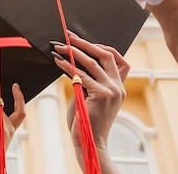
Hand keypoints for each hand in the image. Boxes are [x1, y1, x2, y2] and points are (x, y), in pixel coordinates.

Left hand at [52, 34, 128, 151]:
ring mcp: (111, 91)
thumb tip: (76, 60)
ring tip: (59, 47)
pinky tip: (57, 61)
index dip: (104, 48)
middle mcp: (118, 88)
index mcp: (119, 87)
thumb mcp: (92, 96)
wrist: (89, 142)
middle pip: (106, 55)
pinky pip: (81, 74)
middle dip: (86, 43)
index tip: (86, 42)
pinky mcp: (101, 95)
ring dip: (73, 52)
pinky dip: (67, 65)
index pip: (120, 60)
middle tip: (69, 36)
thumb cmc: (86, 120)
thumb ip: (91, 80)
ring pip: (92, 62)